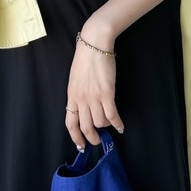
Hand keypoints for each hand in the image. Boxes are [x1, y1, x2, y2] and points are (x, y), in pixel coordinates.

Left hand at [65, 26, 123, 149]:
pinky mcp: (107, 93)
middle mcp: (81, 99)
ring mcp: (93, 97)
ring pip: (100, 123)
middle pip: (86, 127)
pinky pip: (112, 115)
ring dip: (106, 127)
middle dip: (92, 138)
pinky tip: (120, 127)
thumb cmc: (85, 58)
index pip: (70, 123)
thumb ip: (78, 93)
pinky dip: (117, 124)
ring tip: (110, 126)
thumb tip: (83, 106)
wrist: (94, 44)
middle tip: (98, 141)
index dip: (76, 137)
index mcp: (71, 95)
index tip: (81, 145)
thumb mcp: (75, 78)